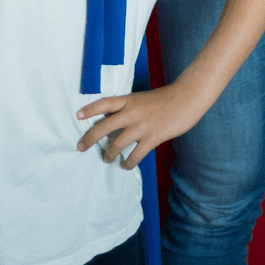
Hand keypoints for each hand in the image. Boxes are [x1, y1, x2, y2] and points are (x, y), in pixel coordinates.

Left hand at [75, 84, 201, 169]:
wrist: (186, 99)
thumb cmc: (166, 98)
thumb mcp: (143, 98)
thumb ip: (130, 108)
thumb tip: (116, 120)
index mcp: (130, 99)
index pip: (105, 103)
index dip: (90, 109)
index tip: (77, 115)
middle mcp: (132, 112)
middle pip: (105, 126)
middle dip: (90, 138)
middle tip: (80, 147)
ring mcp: (142, 126)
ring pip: (117, 144)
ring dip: (108, 154)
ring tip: (105, 159)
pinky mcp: (152, 138)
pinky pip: (135, 155)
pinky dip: (128, 163)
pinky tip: (125, 166)